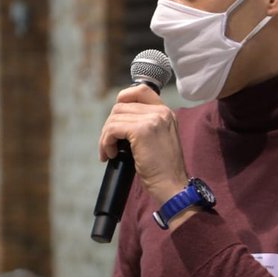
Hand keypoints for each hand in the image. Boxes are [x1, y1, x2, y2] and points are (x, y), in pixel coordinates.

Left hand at [98, 85, 187, 204]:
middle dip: (110, 125)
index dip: (123, 98)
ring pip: (114, 117)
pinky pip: (112, 129)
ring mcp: (152, 119)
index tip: (116, 118)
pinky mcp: (141, 130)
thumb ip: (146, 125)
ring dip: (105, 136)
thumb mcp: (159, 140)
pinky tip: (110, 155)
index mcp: (166, 113)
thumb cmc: (163, 170)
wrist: (172, 186)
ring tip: (108, 152)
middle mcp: (161, 112)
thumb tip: (118, 120)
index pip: (141, 90)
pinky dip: (106, 142)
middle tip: (109, 144)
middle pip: (122, 106)